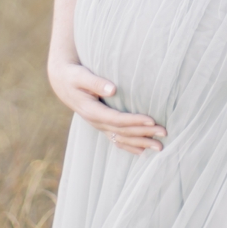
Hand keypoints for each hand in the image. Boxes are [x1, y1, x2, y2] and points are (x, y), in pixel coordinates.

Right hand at [47, 57, 165, 153]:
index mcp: (92, 111)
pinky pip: (115, 139)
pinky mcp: (101, 124)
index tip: (151, 120)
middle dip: (144, 133)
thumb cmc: (74, 76)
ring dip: (141, 143)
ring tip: (159, 147)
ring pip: (121, 138)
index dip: (134, 121)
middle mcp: (96, 121)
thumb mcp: (81, 76)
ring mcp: (99, 125)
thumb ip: (96, 83)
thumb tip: (113, 89)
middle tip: (164, 133)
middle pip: (123, 131)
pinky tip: (142, 151)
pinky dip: (129, 146)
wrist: (62, 82)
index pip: (117, 119)